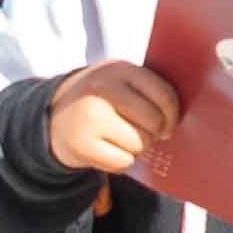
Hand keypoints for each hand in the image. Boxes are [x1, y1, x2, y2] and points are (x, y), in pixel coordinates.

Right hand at [36, 57, 177, 181]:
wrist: (52, 116)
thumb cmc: (100, 101)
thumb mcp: (119, 82)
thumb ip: (146, 90)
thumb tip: (179, 117)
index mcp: (119, 69)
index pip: (163, 94)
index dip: (173, 114)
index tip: (169, 123)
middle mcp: (103, 89)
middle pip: (154, 122)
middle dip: (155, 132)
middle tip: (145, 133)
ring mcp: (90, 117)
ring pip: (139, 144)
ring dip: (136, 148)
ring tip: (120, 138)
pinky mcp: (82, 144)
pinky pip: (122, 162)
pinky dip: (120, 161)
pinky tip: (108, 149)